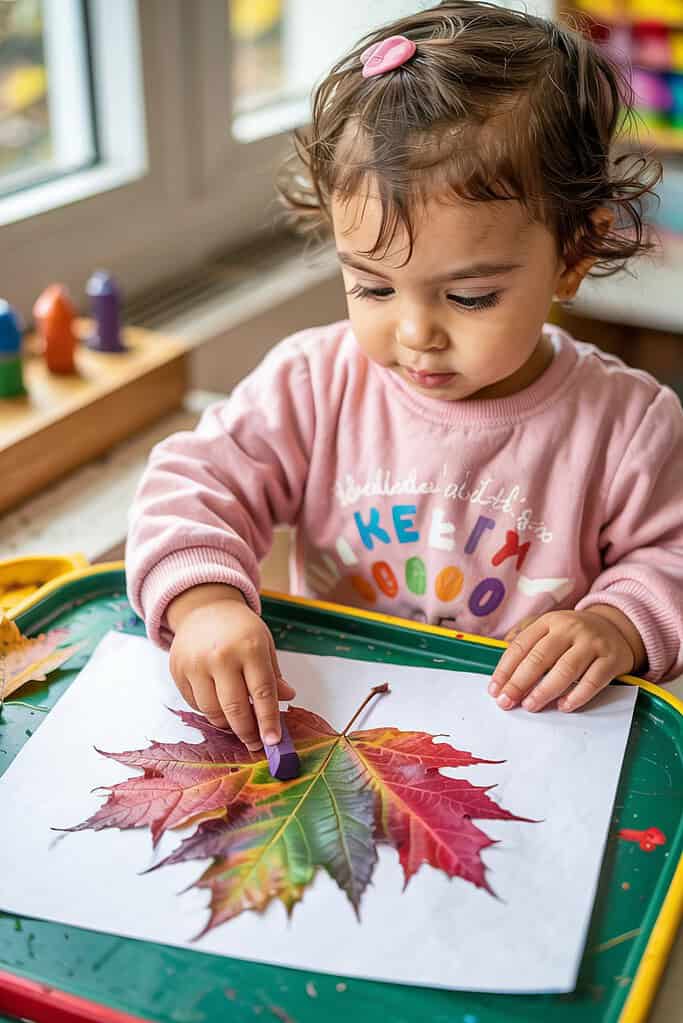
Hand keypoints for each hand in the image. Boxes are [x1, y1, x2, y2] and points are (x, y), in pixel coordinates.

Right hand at [167, 584, 294, 750]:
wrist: (203, 607)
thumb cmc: (239, 628)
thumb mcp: (264, 644)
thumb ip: (274, 674)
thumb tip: (287, 698)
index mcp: (249, 647)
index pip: (262, 692)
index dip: (268, 720)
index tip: (273, 741)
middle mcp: (221, 656)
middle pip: (235, 708)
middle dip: (247, 732)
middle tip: (255, 743)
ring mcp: (196, 664)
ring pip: (212, 711)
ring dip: (227, 724)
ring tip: (238, 724)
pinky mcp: (178, 671)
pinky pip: (196, 704)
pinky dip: (210, 711)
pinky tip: (219, 706)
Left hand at [489, 609, 639, 713]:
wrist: (617, 628)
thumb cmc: (574, 637)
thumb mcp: (551, 631)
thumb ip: (529, 649)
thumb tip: (503, 679)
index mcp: (549, 622)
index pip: (521, 646)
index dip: (505, 670)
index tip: (494, 690)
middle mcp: (569, 629)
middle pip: (540, 657)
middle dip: (519, 682)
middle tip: (506, 702)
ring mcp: (592, 643)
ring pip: (565, 669)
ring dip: (544, 690)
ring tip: (530, 706)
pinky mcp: (611, 659)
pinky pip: (592, 681)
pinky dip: (577, 696)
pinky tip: (564, 706)